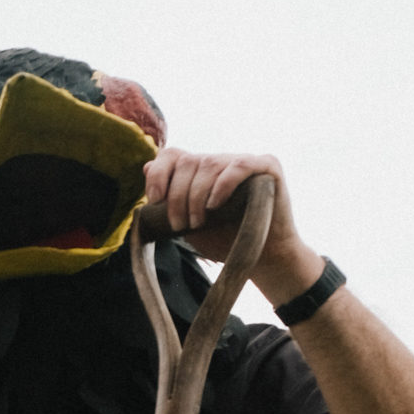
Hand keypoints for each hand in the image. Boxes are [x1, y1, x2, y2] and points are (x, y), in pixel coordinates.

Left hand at [142, 147, 324, 309]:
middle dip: (178, 196)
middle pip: (189, 161)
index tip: (154, 200)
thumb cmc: (224, 240)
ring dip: (197, 196)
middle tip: (181, 225)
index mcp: (200, 172)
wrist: (262, 258)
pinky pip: (240, 165)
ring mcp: (244, 162)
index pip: (173, 155)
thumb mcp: (188, 222)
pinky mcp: (268, 167)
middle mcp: (220, 162)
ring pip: (210, 163)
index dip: (159, 173)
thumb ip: (169, 199)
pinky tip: (215, 204)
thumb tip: (145, 167)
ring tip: (198, 223)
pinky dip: (223, 184)